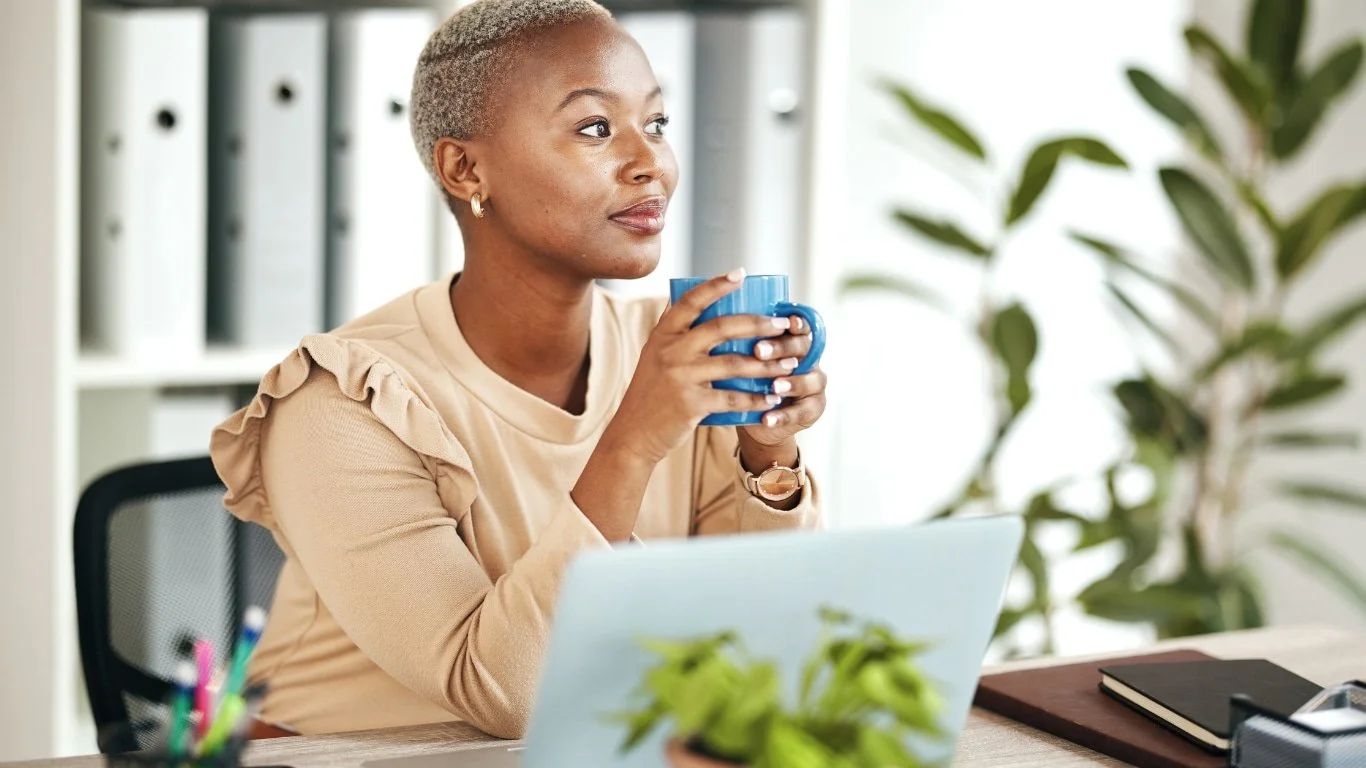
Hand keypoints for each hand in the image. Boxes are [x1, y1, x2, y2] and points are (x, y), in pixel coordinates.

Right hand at [602, 269, 799, 464]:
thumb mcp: (653, 354)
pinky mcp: (691, 404)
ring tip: (789, 364)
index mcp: (663, 335)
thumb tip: (684, 294)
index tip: (741, 274)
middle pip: (722, 328)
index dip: (716, 285)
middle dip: (758, 324)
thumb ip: (670, 328)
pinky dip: (756, 399)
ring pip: (734, 364)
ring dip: (767, 364)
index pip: (691, 300)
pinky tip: (772, 399)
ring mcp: (681, 377)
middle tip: (783, 324)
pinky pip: (732, 398)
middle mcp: (671, 351)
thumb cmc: (649, 392)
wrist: (632, 434)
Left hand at [738, 312, 827, 447]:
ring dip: (791, 383)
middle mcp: (809, 360)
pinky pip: (801, 412)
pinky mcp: (813, 409)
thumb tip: (711, 322)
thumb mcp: (744, 361)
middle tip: (759, 351)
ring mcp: (814, 385)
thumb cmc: (749, 382)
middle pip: (803, 348)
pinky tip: (767, 419)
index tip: (786, 321)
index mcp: (793, 342)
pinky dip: (783, 416)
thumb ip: (739, 344)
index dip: (797, 323)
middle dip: (782, 348)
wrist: (757, 419)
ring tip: (774, 386)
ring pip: (810, 380)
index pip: (800, 327)